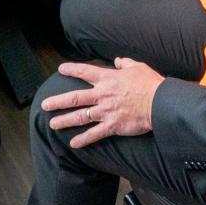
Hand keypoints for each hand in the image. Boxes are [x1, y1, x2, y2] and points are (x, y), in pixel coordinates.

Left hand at [40, 58, 164, 148]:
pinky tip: (73, 144)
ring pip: (80, 117)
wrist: (160, 102)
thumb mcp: (137, 67)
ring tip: (53, 124)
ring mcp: (105, 111)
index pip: (85, 72)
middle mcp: (102, 95)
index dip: (72, 69)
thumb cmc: (150, 84)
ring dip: (65, 120)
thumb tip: (118, 60)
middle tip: (45, 105)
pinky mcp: (112, 125)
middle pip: (75, 98)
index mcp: (108, 79)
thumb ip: (125, 63)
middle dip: (58, 101)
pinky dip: (83, 139)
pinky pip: (94, 134)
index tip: (61, 69)